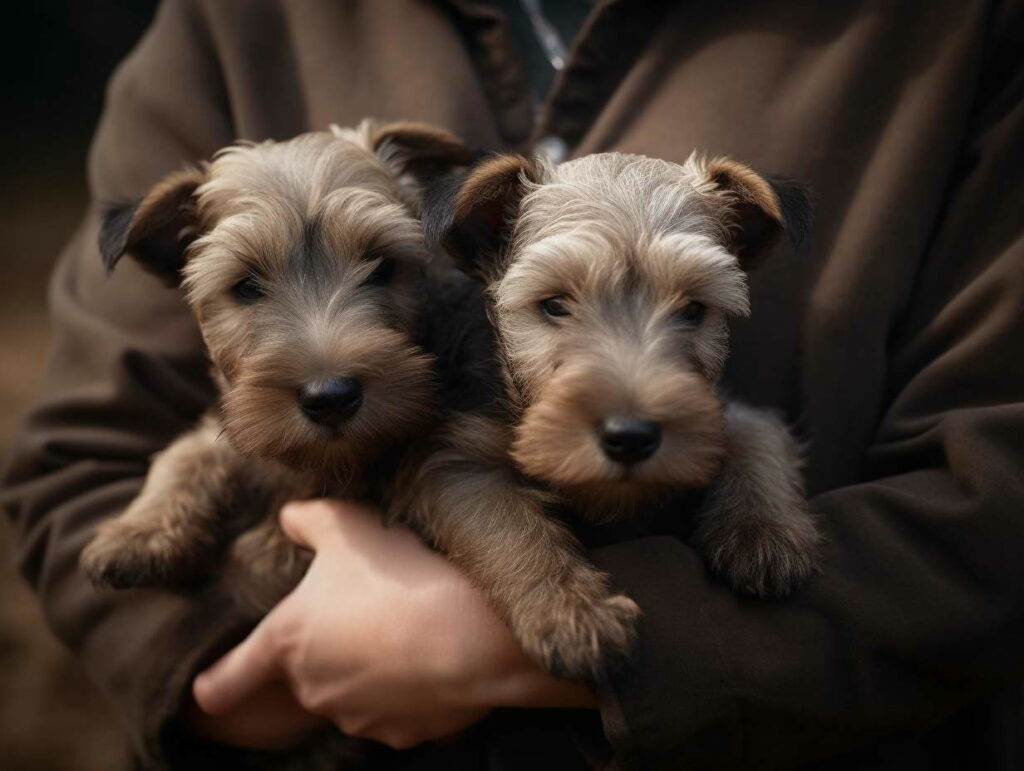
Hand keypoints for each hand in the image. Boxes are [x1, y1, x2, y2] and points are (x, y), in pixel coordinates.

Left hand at [193, 500, 594, 750]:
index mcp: (287, 641)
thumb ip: (309, 519)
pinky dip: (409, 690)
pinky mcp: (401, 734)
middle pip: (305, 676)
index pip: (227, 679)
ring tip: (408, 629)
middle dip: (328, 649)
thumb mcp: (347, 526)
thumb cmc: (398, 577)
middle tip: (366, 611)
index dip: (215, 683)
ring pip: (353, 693)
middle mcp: (312, 687)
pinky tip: (433, 655)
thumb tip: (290, 518)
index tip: (207, 689)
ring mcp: (357, 717)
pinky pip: (398, 710)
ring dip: (370, 669)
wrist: (469, 636)